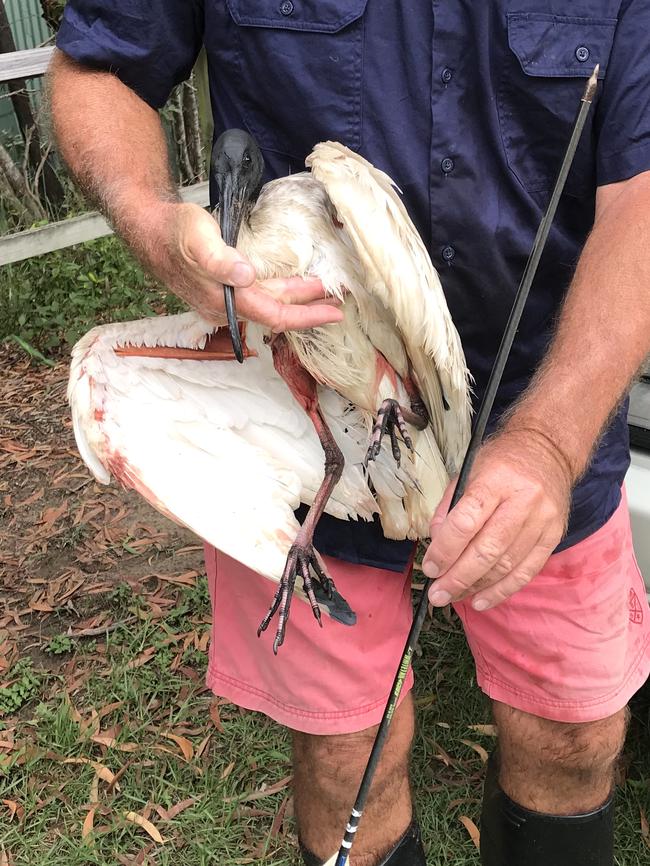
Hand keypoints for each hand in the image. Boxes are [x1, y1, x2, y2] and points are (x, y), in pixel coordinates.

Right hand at [149, 202, 343, 330]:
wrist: (149, 230)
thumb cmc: (174, 231)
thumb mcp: (197, 238)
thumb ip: (219, 259)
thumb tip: (245, 276)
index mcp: (225, 299)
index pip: (274, 315)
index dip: (306, 316)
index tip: (333, 313)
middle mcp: (226, 306)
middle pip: (276, 313)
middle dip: (309, 308)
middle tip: (339, 303)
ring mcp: (224, 300)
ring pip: (269, 304)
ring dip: (297, 300)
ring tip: (323, 293)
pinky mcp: (224, 290)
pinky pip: (259, 297)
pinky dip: (280, 293)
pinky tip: (291, 287)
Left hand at [422, 428, 572, 610]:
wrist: (549, 451)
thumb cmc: (501, 462)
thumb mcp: (468, 472)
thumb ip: (449, 507)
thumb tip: (437, 543)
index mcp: (496, 480)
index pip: (466, 521)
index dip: (445, 550)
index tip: (430, 567)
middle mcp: (523, 501)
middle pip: (487, 550)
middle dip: (458, 578)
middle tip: (437, 594)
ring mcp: (543, 521)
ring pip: (506, 565)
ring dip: (476, 587)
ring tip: (454, 598)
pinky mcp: (553, 536)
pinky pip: (526, 571)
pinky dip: (502, 590)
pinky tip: (481, 600)